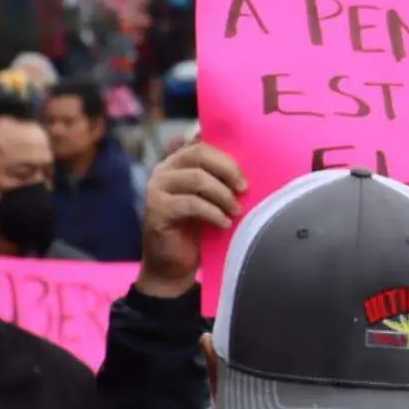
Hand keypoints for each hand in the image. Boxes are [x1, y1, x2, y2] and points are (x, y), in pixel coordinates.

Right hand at [136, 141, 245, 298]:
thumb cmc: (198, 230)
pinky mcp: (156, 210)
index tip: (247, 163)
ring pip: (197, 178)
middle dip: (228, 169)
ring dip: (223, 194)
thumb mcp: (212, 200)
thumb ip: (221, 180)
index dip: (225, 149)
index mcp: (178, 162)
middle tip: (244, 188)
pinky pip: (191, 204)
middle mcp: (164, 169)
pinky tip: (224, 223)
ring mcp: (157, 188)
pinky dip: (213, 213)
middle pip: (200, 153)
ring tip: (236, 210)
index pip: (201, 141)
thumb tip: (252, 166)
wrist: (174, 266)